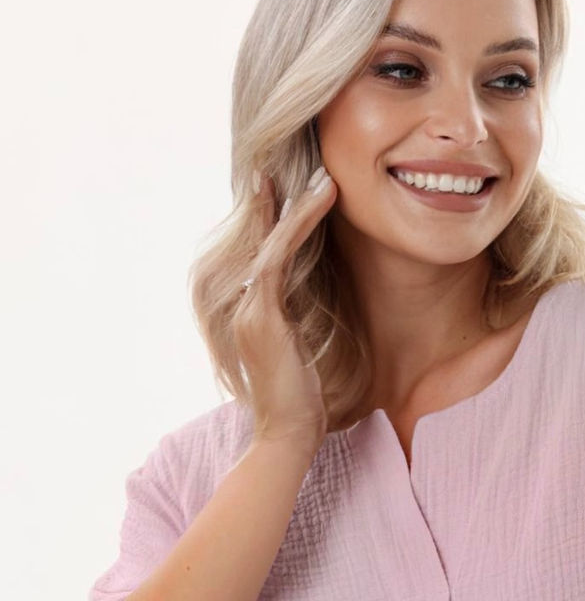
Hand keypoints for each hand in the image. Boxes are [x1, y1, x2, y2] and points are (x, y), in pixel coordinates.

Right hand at [234, 167, 336, 447]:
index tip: (299, 190)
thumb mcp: (305, 354)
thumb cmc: (304, 405)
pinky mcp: (259, 315)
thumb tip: (321, 307)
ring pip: (270, 240)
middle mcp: (243, 304)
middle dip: (281, 200)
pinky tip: (318, 201)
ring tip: (323, 176)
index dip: (280, 219)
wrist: (288, 437)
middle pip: (260, 238)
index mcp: (255, 312)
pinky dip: (298, 225)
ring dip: (297, 204)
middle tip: (306, 163)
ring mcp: (247, 308)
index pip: (267, 255)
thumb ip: (302, 325)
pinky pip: (278, 257)